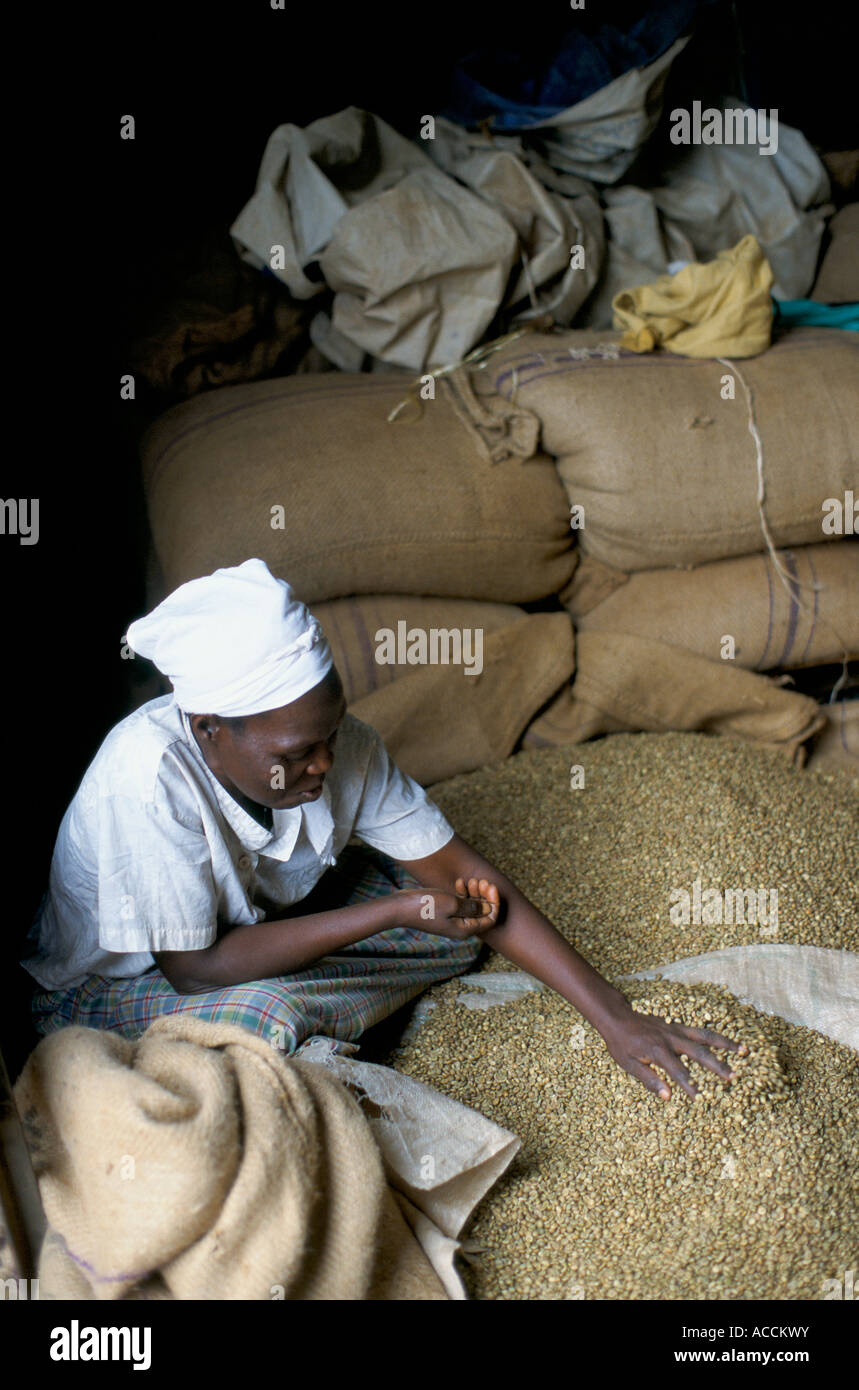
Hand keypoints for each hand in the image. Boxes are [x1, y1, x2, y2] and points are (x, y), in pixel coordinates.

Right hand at [395, 878, 500, 940]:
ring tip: (470, 880)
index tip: (490, 885)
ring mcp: (453, 919)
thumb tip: (488, 909)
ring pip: (472, 906)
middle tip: (480, 880)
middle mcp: (461, 927)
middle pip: (483, 912)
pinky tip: (460, 882)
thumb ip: (473, 907)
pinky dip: (464, 893)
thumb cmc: (426, 906)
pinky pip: (461, 903)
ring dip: (474, 892)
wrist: (401, 907)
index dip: (494, 902)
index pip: (491, 919)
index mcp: (465, 929)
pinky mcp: (446, 912)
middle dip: (485, 895)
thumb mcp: (453, 904)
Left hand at [596, 1000, 748, 1100]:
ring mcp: (676, 1030)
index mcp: (657, 1051)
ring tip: (744, 1050)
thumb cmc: (621, 1044)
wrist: (618, 1018)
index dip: (689, 1086)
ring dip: (725, 1043)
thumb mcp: (628, 1064)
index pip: (677, 1072)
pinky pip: (699, 1031)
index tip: (701, 1099)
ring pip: (704, 1036)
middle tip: (734, 1077)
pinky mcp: (677, 1026)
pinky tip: (728, 1042)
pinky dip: (715, 1036)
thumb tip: (668, 1097)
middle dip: (717, 1065)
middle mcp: (670, 1039)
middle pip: (698, 1053)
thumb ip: (649, 1080)